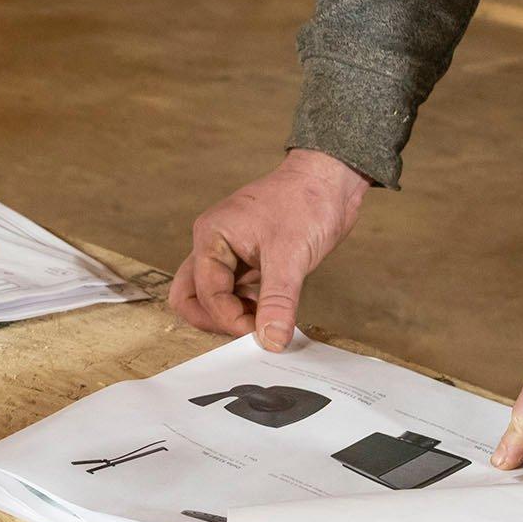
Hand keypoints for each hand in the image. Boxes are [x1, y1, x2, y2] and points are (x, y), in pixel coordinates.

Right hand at [168, 149, 366, 350]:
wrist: (331, 181)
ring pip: (214, 297)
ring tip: (265, 323)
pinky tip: (274, 314)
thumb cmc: (305, 201)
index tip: (260, 333)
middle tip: (247, 334)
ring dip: (232, 316)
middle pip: (191, 296)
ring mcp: (232, 254)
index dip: (229, 319)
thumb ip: (278, 302)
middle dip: (214, 321)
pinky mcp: (251, 261)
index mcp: (212, 237)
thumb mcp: (290, 256)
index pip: (206, 293)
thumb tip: (270, 340)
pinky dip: (249, 309)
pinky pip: (238, 293)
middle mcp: (215, 246)